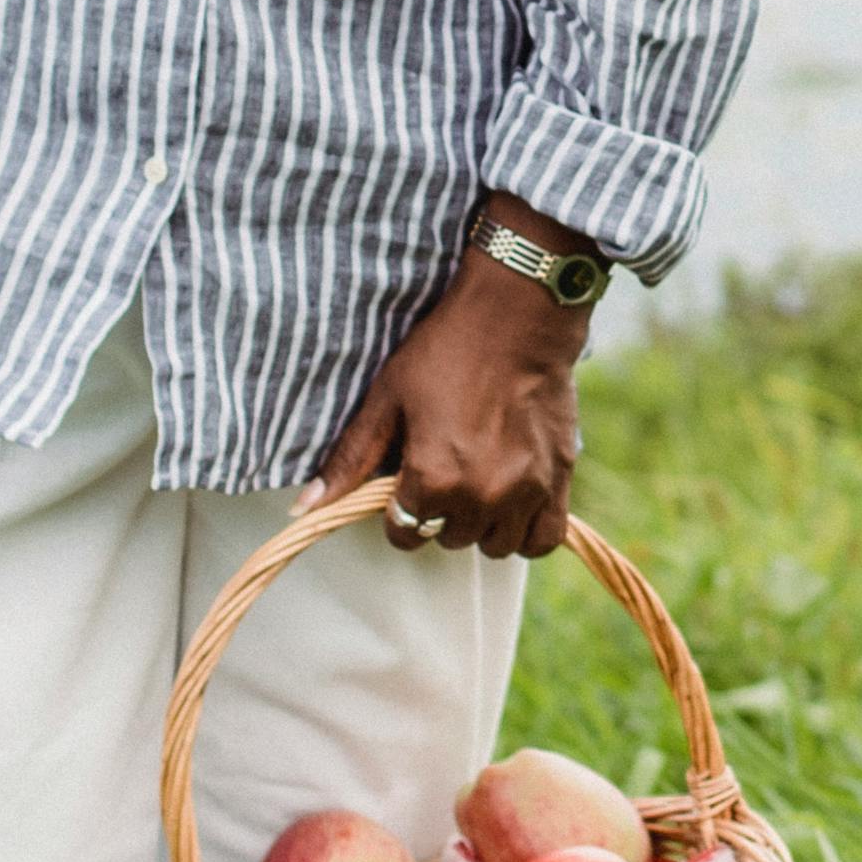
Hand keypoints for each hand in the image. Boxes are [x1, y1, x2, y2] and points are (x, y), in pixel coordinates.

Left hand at [305, 201, 599, 557]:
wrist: (518, 316)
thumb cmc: (446, 350)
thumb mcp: (387, 398)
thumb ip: (350, 459)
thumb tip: (303, 508)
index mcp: (432, 476)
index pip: (405, 533)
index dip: (398, 509)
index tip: (406, 482)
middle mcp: (480, 494)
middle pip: (448, 538)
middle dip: (438, 514)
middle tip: (442, 473)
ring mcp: (524, 491)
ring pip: (493, 546)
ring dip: (480, 525)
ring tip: (476, 488)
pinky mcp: (557, 481)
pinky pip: (542, 540)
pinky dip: (526, 533)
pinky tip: (512, 508)